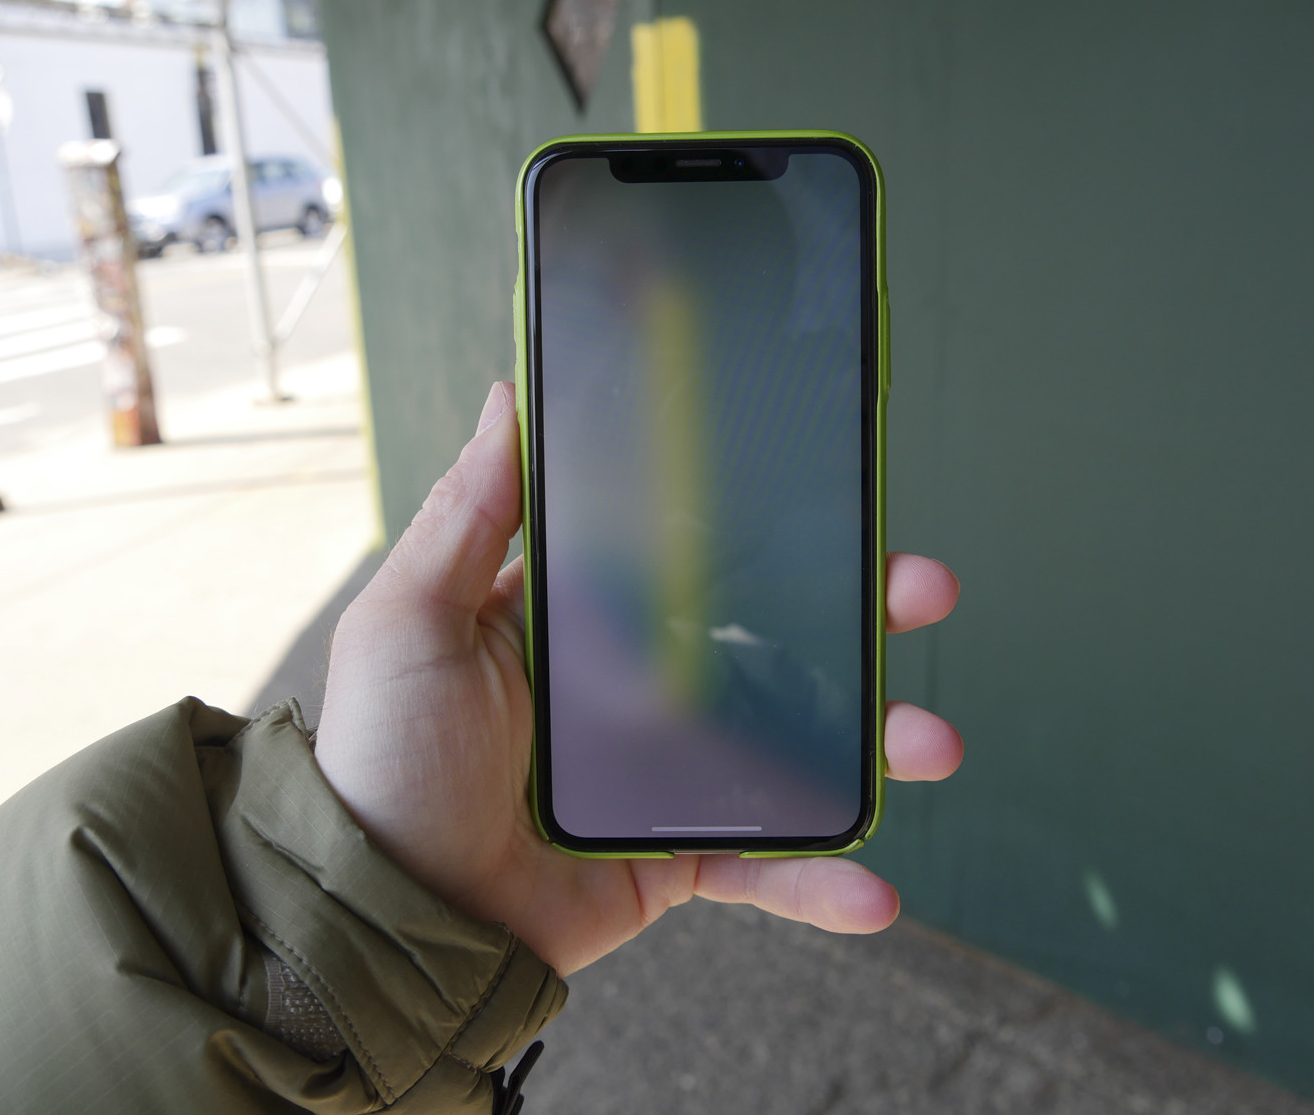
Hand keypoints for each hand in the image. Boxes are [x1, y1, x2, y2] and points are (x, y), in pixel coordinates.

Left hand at [315, 382, 961, 975]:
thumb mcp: (411, 619)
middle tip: (919, 590)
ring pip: (792, 748)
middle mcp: (633, 689)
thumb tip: (506, 396)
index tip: (832, 497)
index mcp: (580, 620)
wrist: (385, 916)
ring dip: (874, 745)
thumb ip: (469, 514)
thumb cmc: (383, 760)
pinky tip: (874, 887)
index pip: (691, 554)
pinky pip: (762, 864)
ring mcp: (662, 776)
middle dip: (857, 616)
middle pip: (768, 641)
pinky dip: (820, 878)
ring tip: (930, 742)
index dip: (765, 526)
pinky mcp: (672, 858)